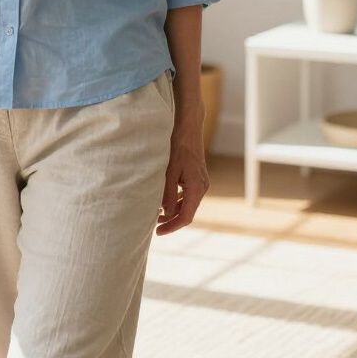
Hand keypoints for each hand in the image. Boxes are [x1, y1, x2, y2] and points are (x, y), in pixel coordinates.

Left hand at [156, 106, 209, 234]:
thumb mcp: (169, 170)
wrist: (188, 125)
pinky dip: (177, 200)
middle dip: (171, 221)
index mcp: (197, 188)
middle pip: (187, 212)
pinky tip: (164, 200)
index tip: (157, 232)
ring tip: (156, 214)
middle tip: (154, 226)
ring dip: (173, 210)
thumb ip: (168, 193)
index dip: (171, 226)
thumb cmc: (177, 145)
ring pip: (187, 203)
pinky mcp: (196, 176)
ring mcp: (200, 181)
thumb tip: (165, 213)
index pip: (185, 216)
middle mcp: (202, 187)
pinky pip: (187, 194)